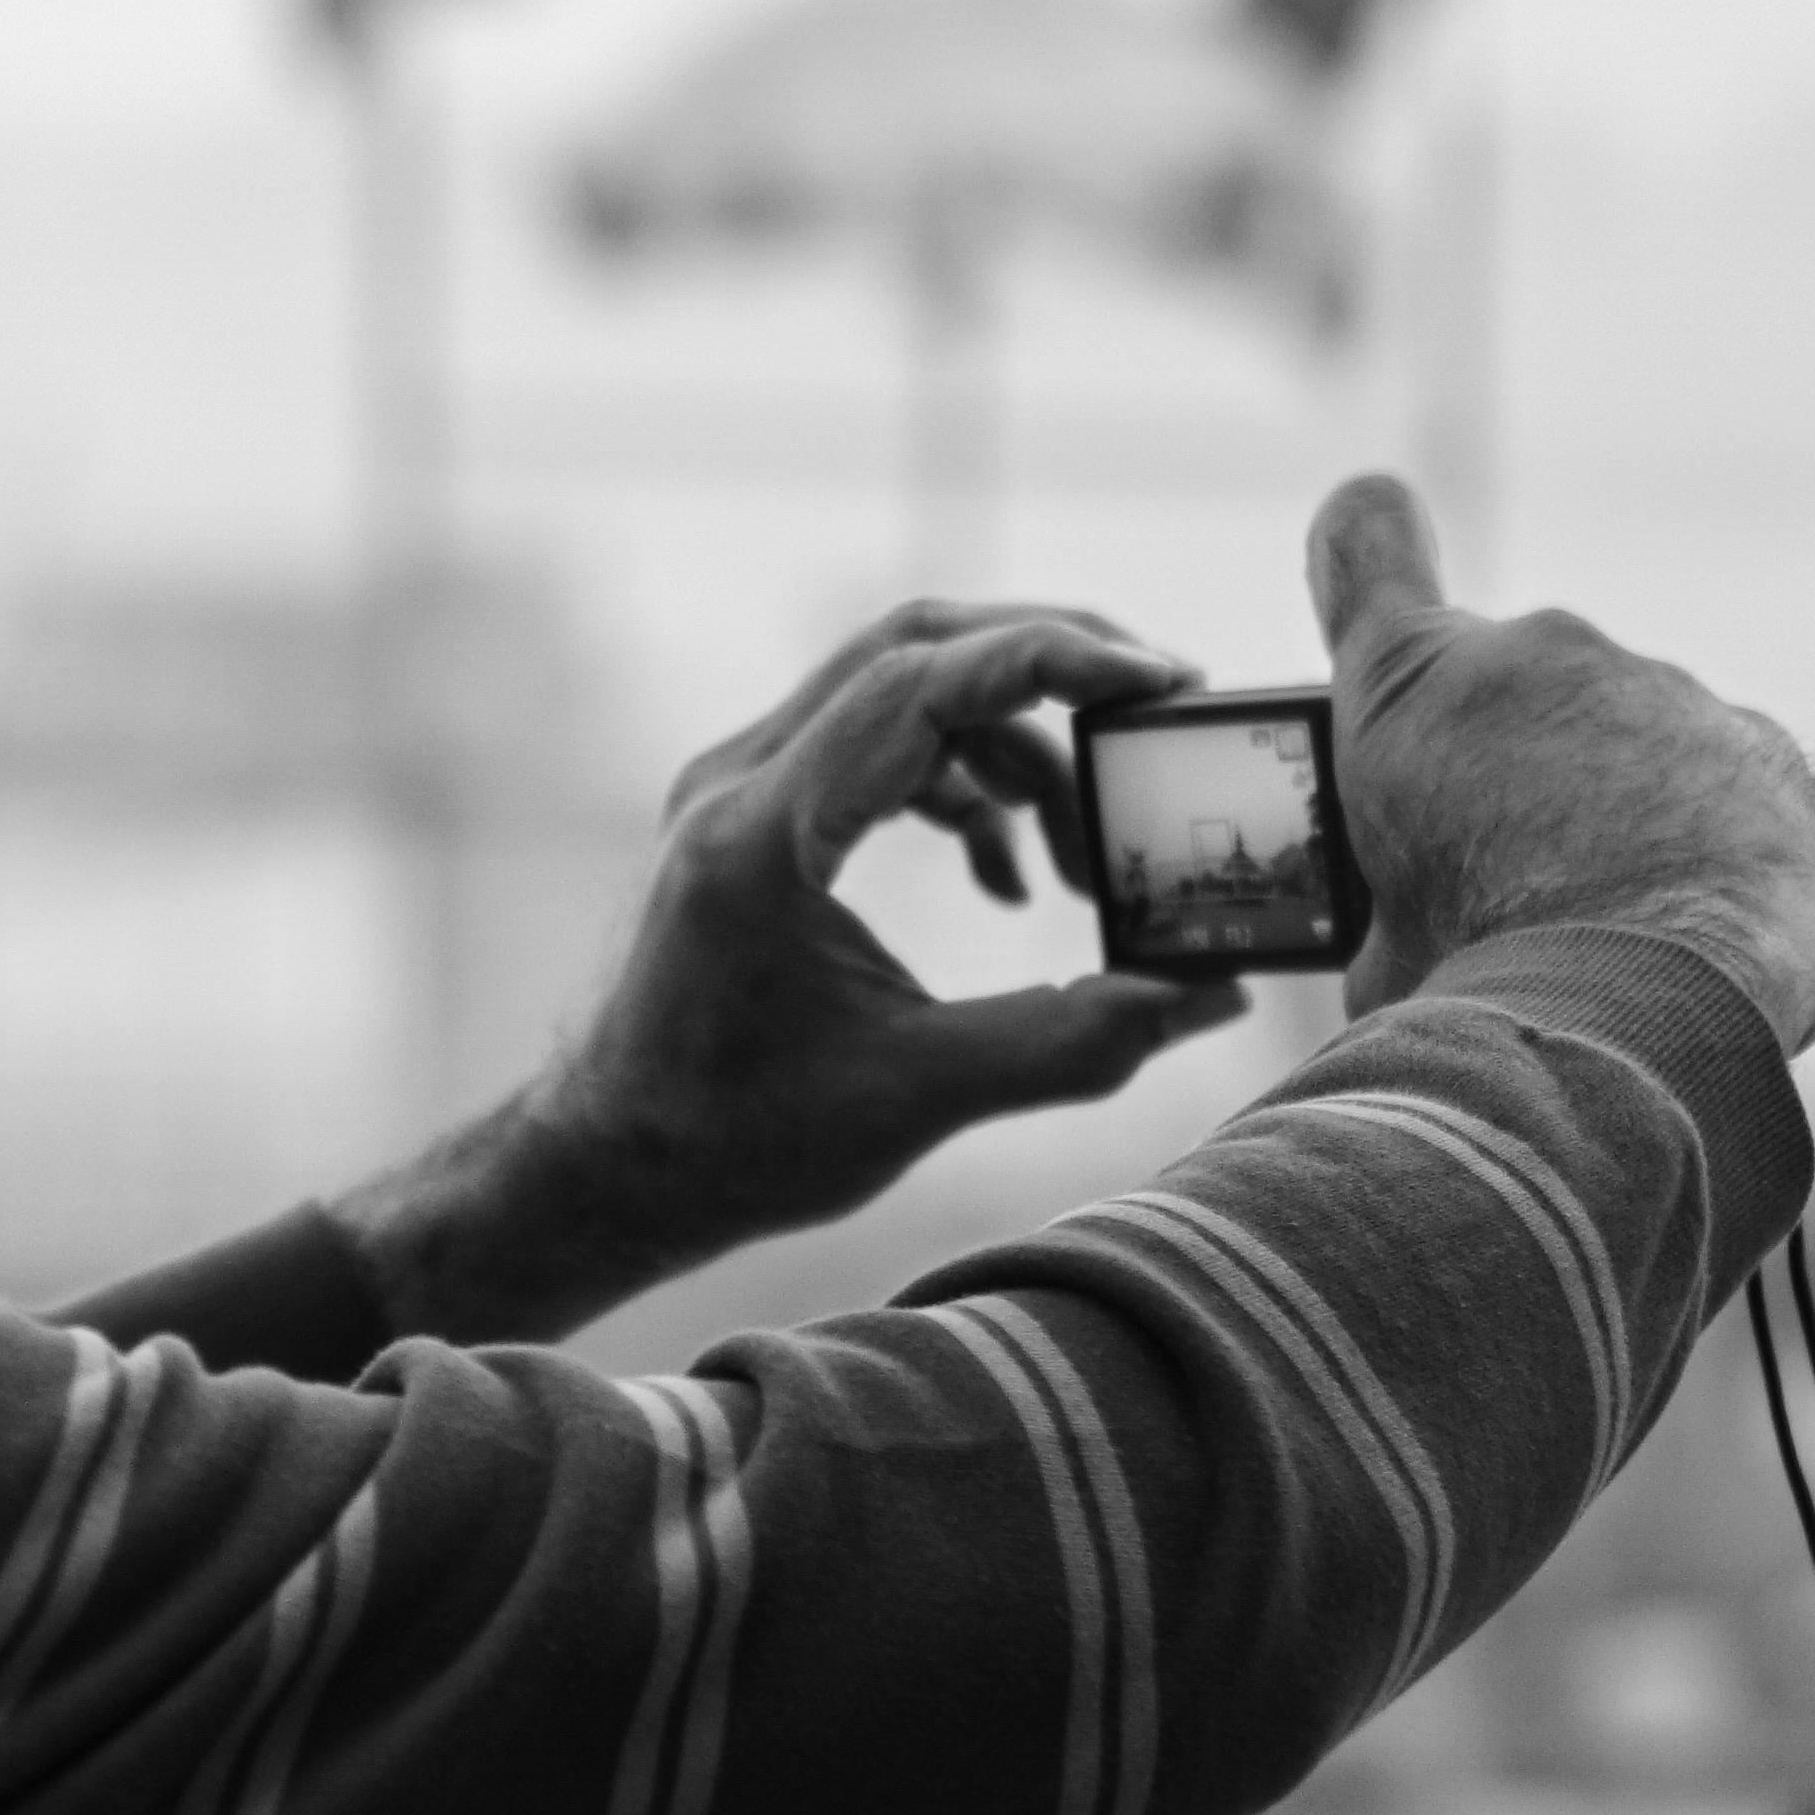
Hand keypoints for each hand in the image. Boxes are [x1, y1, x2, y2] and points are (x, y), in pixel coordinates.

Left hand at [333, 602, 1250, 1341]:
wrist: (603, 1167)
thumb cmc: (731, 1144)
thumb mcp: (916, 1100)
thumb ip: (1073, 1042)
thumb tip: (1212, 995)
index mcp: (760, 835)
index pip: (917, 681)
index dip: (1052, 662)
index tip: (1162, 679)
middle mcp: (735, 784)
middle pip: (913, 647)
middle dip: (1050, 665)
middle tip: (1160, 709)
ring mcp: (735, 791)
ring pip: (900, 693)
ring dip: (1012, 749)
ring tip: (1085, 858)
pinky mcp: (751, 817)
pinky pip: (876, 746)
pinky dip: (961, 787)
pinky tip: (1009, 882)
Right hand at [1311, 474, 1814, 1050]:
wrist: (1648, 1012)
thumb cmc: (1482, 978)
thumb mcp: (1380, 942)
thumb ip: (1397, 892)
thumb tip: (1416, 926)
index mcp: (1412, 688)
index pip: (1367, 549)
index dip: (1363, 538)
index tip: (1364, 524)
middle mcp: (1541, 655)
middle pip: (1515, 693)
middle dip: (1516, 770)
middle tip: (1514, 885)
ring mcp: (1667, 693)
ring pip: (1632, 744)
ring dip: (1622, 817)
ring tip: (1618, 932)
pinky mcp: (1773, 751)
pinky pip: (1734, 791)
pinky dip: (1716, 847)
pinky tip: (1700, 930)